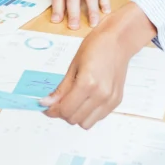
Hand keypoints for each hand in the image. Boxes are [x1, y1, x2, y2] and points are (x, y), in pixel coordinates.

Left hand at [41, 3, 157, 128]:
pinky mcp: (116, 101)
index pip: (65, 110)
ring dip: (76, 116)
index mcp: (87, 83)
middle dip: (63, 112)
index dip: (52, 110)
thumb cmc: (96, 47)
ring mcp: (110, 100)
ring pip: (86, 123)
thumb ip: (61, 89)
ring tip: (74, 101)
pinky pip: (98, 117)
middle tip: (59, 101)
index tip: (47, 105)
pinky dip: (89, 113)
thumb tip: (46, 103)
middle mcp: (101, 95)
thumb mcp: (73, 66)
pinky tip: (86, 100)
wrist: (118, 41)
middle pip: (74, 119)